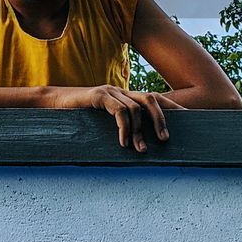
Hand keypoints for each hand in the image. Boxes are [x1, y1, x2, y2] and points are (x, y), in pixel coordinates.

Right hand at [47, 85, 187, 152]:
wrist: (52, 104)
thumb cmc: (78, 117)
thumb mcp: (103, 124)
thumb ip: (120, 128)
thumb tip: (139, 147)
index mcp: (126, 97)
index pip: (155, 99)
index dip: (173, 107)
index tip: (189, 120)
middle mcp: (122, 91)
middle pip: (152, 99)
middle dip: (162, 119)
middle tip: (166, 141)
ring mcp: (111, 91)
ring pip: (136, 108)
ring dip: (140, 132)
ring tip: (140, 150)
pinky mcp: (99, 95)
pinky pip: (119, 110)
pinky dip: (124, 127)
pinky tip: (123, 143)